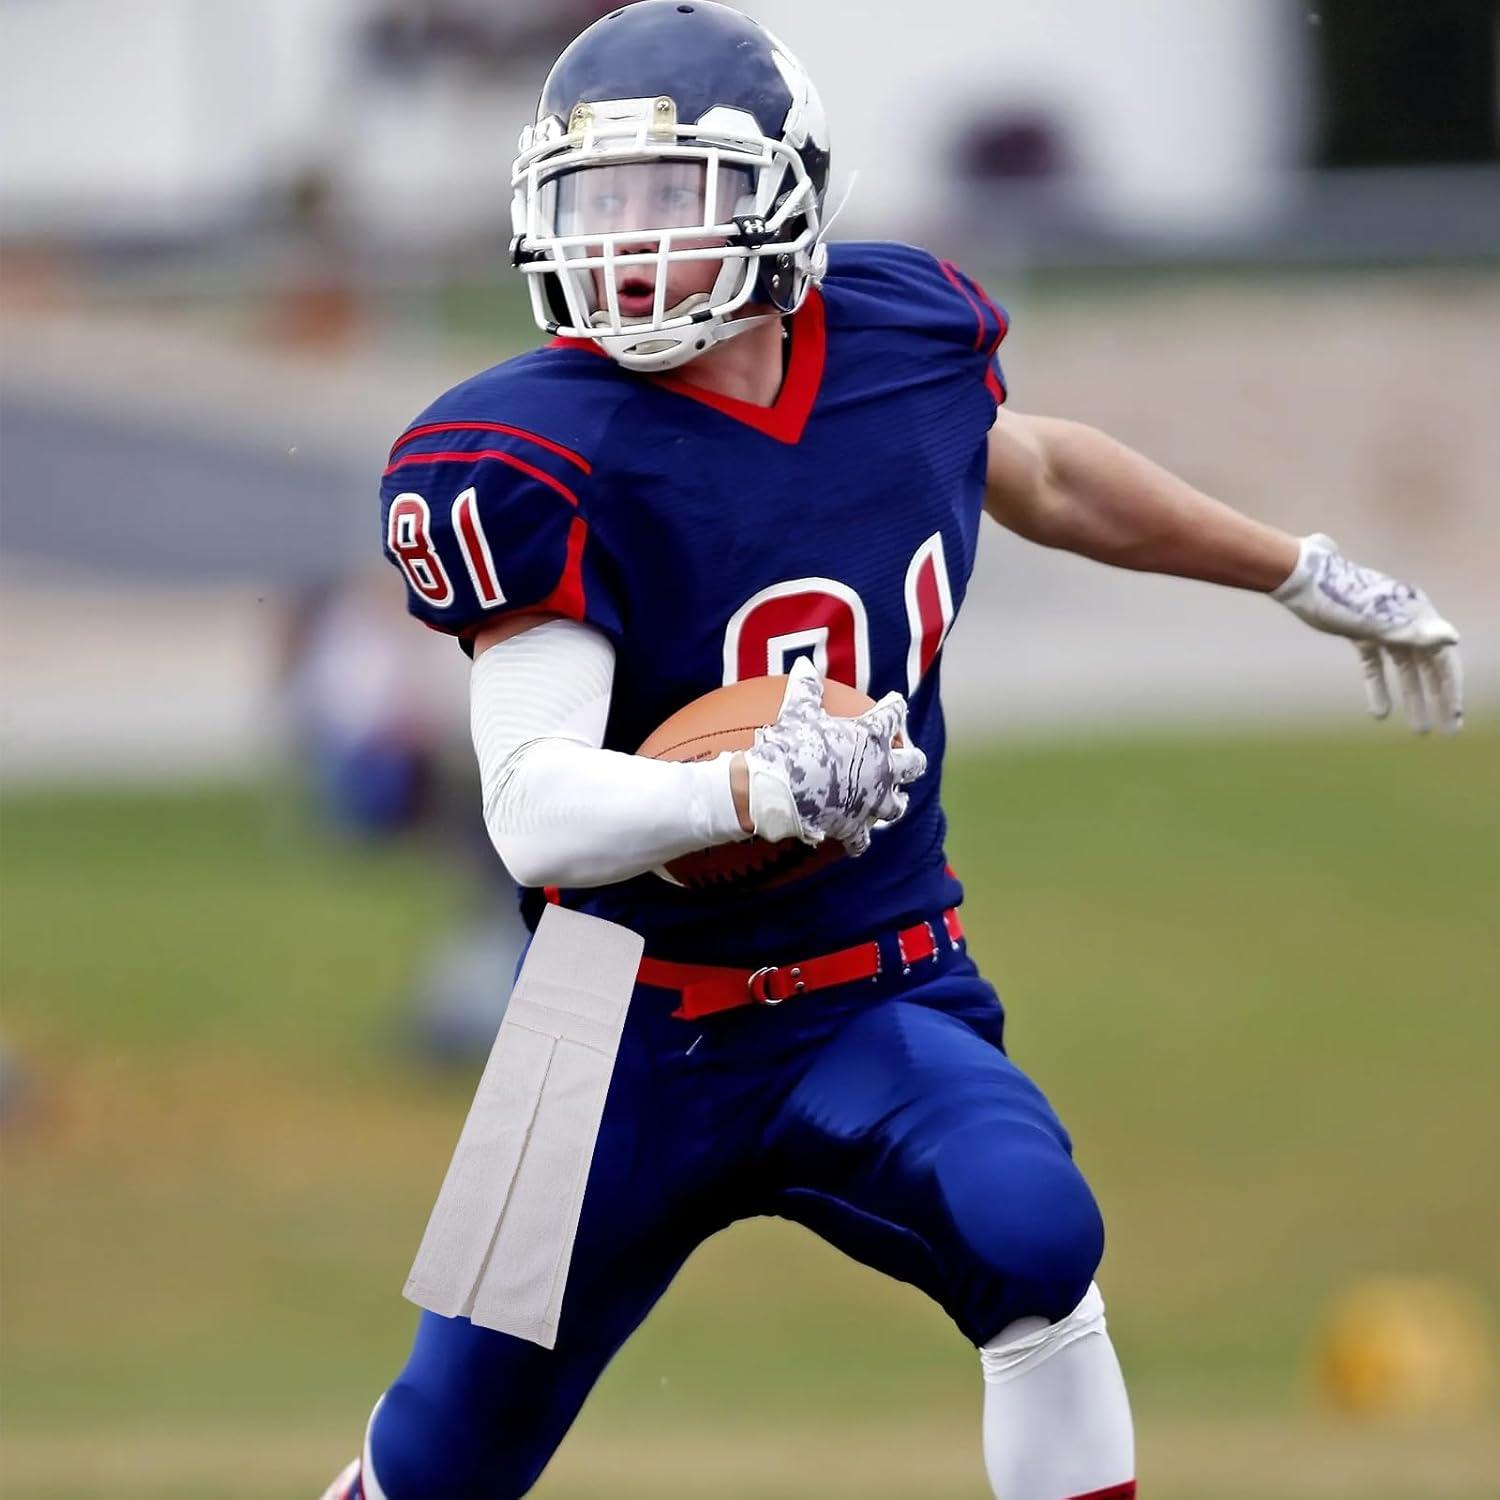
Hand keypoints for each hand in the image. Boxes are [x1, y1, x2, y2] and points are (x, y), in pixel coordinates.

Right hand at [741, 658, 926, 854]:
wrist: (778, 789)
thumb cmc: (791, 745)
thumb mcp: (797, 712)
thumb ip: (806, 689)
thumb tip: (803, 664)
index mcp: (871, 736)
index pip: (892, 714)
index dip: (894, 706)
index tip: (894, 702)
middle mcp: (881, 769)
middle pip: (913, 764)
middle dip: (913, 760)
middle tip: (910, 758)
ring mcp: (872, 801)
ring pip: (896, 805)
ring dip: (895, 802)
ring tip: (895, 801)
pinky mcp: (856, 827)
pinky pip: (861, 840)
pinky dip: (858, 841)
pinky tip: (856, 843)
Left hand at [1272, 533, 1462, 733]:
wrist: (1302, 579)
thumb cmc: (1341, 596)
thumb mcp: (1377, 620)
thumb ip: (1414, 632)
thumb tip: (1452, 638)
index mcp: (1416, 614)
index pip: (1443, 657)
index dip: (1451, 688)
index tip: (1454, 717)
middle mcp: (1405, 620)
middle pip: (1428, 666)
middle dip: (1438, 699)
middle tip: (1445, 732)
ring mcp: (1382, 626)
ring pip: (1403, 669)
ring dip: (1412, 698)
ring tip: (1420, 730)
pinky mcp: (1359, 633)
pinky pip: (1374, 665)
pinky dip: (1378, 687)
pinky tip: (1380, 714)